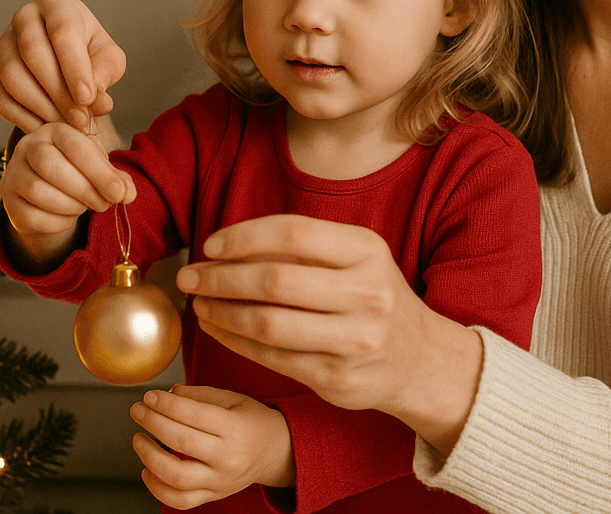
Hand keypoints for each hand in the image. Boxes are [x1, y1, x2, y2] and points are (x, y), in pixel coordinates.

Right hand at [0, 0, 126, 133]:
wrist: (67, 60)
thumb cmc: (91, 53)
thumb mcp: (108, 58)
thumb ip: (105, 75)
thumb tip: (100, 104)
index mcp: (56, 4)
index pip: (62, 32)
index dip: (75, 68)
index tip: (88, 99)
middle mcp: (24, 17)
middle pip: (33, 54)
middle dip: (58, 92)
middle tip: (80, 120)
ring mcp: (3, 43)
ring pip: (11, 75)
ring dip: (40, 106)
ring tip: (65, 125)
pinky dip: (18, 115)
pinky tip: (42, 127)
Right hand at [1, 121, 135, 270]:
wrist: (51, 193)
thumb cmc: (78, 172)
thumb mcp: (99, 167)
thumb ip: (116, 178)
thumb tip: (128, 194)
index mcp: (55, 130)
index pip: (76, 147)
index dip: (101, 173)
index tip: (120, 193)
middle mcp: (28, 147)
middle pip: (50, 165)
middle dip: (84, 189)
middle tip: (105, 204)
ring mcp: (13, 175)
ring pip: (38, 191)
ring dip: (71, 205)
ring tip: (86, 207)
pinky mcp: (9, 203)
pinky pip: (31, 216)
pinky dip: (57, 221)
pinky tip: (68, 216)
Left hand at [130, 385, 294, 507]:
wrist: (275, 451)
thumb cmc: (252, 420)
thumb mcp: (233, 399)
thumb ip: (200, 396)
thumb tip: (169, 394)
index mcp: (235, 427)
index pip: (194, 415)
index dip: (167, 405)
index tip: (149, 396)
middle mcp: (227, 457)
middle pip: (182, 442)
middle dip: (153, 423)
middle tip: (137, 410)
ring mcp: (220, 481)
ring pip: (177, 477)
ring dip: (150, 457)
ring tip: (138, 439)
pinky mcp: (213, 496)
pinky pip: (180, 500)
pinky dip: (157, 488)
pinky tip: (147, 469)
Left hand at [175, 214, 482, 453]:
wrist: (418, 358)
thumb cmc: (372, 295)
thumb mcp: (356, 257)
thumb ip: (305, 245)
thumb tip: (228, 244)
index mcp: (367, 250)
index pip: (294, 232)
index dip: (244, 237)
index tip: (211, 245)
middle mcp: (366, 293)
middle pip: (275, 280)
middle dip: (222, 277)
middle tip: (192, 275)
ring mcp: (353, 340)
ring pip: (268, 323)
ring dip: (222, 312)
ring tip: (199, 303)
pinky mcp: (337, 378)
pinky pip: (272, 358)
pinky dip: (235, 341)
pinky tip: (218, 328)